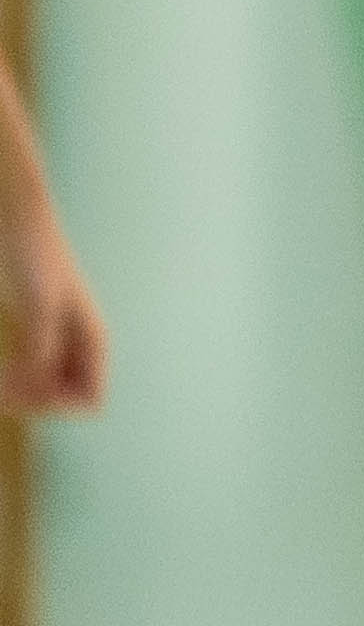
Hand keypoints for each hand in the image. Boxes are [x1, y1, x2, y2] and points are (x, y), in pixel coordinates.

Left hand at [0, 208, 99, 415]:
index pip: (90, 401)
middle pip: (67, 400)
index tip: (24, 387)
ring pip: (46, 391)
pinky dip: (12, 380)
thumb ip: (40, 347)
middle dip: (36, 402)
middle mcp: (79, 347)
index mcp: (93, 341)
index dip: (56, 405)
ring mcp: (56, 341)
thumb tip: (38, 387)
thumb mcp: (37, 304)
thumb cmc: (32, 256)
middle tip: (2, 385)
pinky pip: (30, 375)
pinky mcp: (32, 333)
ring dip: (21, 394)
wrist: (16, 220)